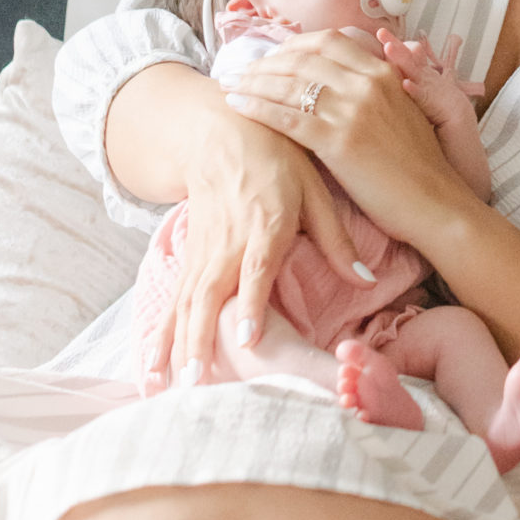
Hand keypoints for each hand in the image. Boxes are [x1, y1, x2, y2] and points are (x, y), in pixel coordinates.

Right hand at [147, 94, 359, 387]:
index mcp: (265, 225)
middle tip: (196, 381)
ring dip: (178, 345)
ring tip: (173, 386)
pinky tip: (152, 366)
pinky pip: (173, 300)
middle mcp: (228, 243)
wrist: (220, 133)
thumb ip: (336, 240)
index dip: (250, 302)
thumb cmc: (277, 161)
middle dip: (202, 339)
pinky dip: (161, 333)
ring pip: (185, 303)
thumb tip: (366, 279)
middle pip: (210, 295)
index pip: (255, 268)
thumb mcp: (314, 191)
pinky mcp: (189, 258)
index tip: (246, 339)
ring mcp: (203, 252)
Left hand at [227, 27, 475, 244]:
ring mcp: (353, 110)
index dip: (294, 45)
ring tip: (231, 86)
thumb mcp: (404, 110)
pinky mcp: (339, 141)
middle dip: (267, 62)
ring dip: (254, 82)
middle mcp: (368, 82)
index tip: (273, 55)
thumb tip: (344, 79)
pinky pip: (287, 117)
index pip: (328, 41)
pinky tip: (238, 107)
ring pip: (290, 84)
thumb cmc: (419, 164)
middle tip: (243, 70)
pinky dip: (257, 108)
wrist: (435, 202)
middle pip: (303, 57)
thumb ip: (378, 88)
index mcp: (384, 72)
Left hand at [375, 27, 483, 132]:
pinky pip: (420, 93)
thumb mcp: (424, 84)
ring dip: (400, 58)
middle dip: (393, 43)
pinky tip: (406, 83)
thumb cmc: (438, 102)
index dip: (394, 41)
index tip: (381, 31)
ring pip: (411, 69)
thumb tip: (398, 74)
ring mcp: (426, 85)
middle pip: (406, 55)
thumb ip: (412, 77)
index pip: (406, 52)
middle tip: (380, 31)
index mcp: (421, 70)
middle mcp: (422, 74)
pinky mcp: (429, 100)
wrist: (458, 115)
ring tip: (388, 47)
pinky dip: (413, 88)